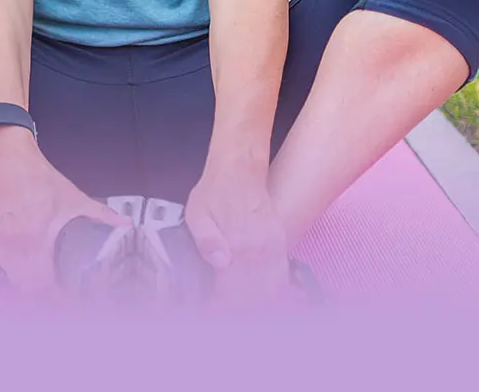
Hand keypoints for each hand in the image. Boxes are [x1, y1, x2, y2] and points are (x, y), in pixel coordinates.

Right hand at [0, 127, 130, 296]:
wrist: (12, 161)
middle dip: (45, 293)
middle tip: (61, 292)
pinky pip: (5, 263)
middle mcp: (18, 242)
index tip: (70, 296)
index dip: (57, 294)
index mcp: (38, 235)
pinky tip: (28, 269)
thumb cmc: (41, 178)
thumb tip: (125, 223)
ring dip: (29, 284)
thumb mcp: (74, 197)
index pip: (44, 280)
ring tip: (47, 283)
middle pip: (28, 285)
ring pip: (14, 277)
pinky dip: (16, 271)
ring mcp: (4, 239)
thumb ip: (100, 214)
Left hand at [184, 164, 290, 303]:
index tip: (209, 310)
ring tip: (238, 306)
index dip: (220, 308)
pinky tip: (260, 296)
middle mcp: (258, 249)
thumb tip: (221, 264)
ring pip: (269, 290)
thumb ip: (206, 240)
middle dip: (236, 310)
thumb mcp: (197, 212)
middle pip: (252, 298)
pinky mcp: (279, 241)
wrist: (240, 167)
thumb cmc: (214, 190)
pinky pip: (281, 275)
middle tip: (220, 310)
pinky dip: (272, 291)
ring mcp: (272, 246)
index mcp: (237, 245)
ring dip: (254, 303)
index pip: (233, 293)